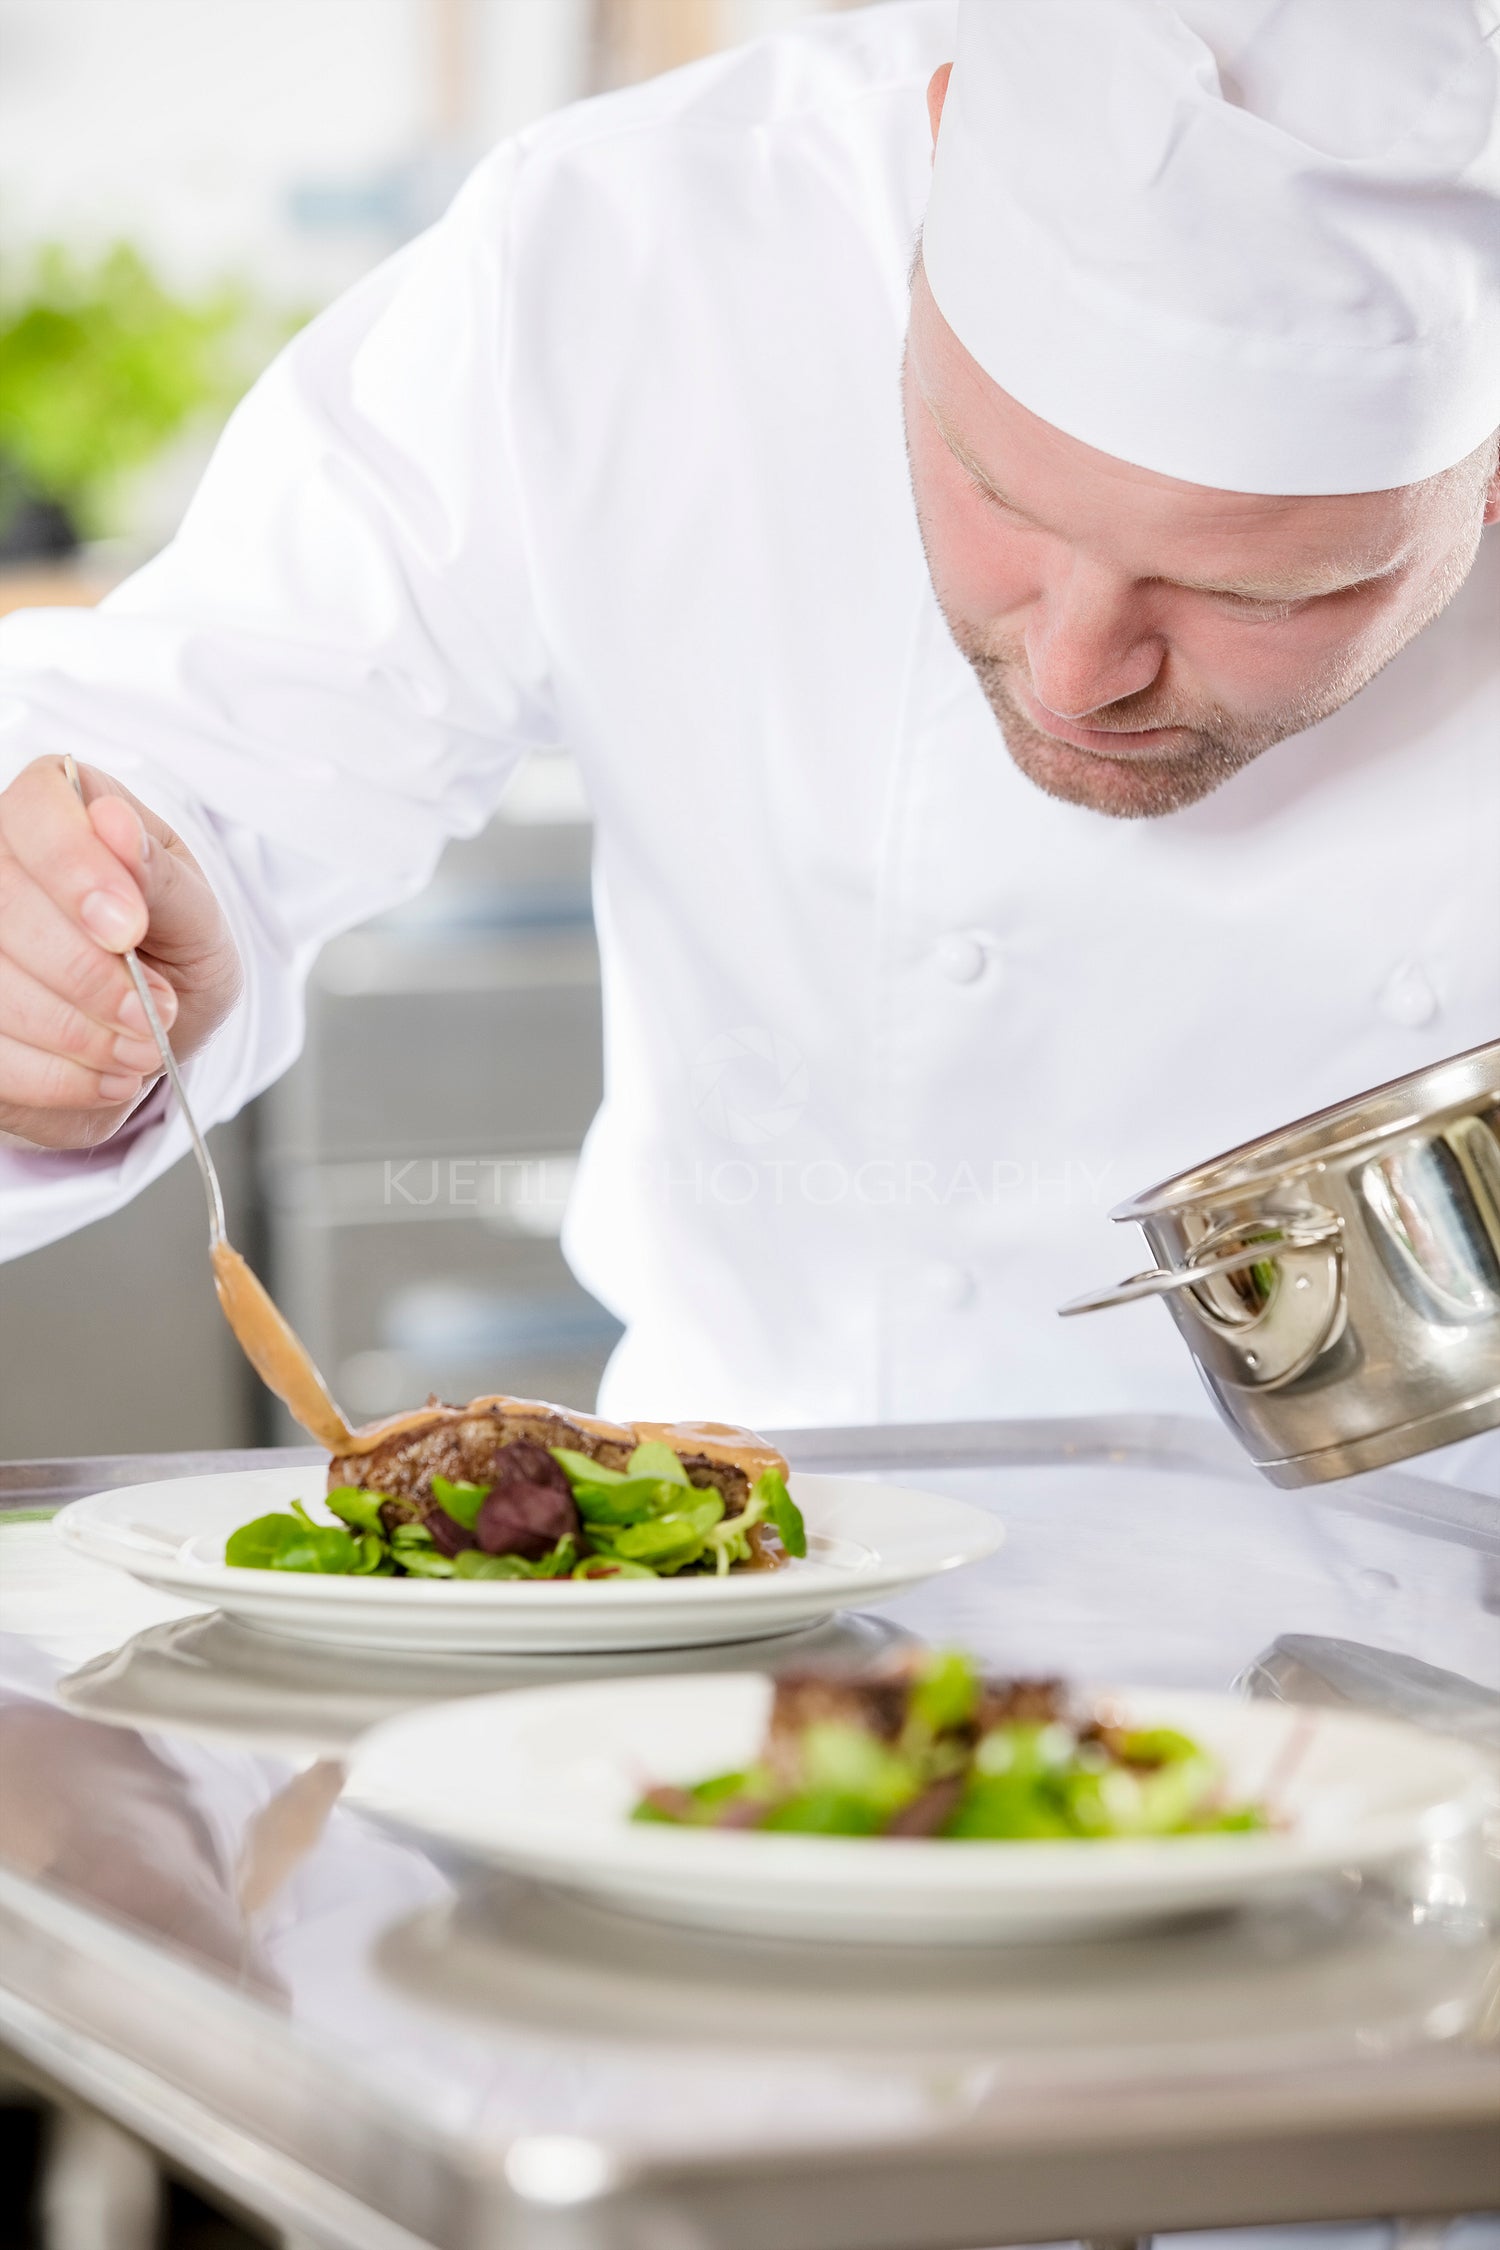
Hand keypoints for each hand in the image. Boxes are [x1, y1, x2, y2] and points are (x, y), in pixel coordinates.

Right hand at [0, 756, 242, 1149]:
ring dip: (77, 1032)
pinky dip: (57, 1077)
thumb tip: (114, 821)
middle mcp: (2, 861)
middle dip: (86, 974)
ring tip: (140, 1050)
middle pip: (5, 903)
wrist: (152, 1032)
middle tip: (150, 1013)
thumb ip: (160, 878)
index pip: (36, 811)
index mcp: (61, 811)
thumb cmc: (175, 955)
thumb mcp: (199, 917)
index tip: (131, 931)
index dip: (76, 870)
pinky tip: (108, 1078)